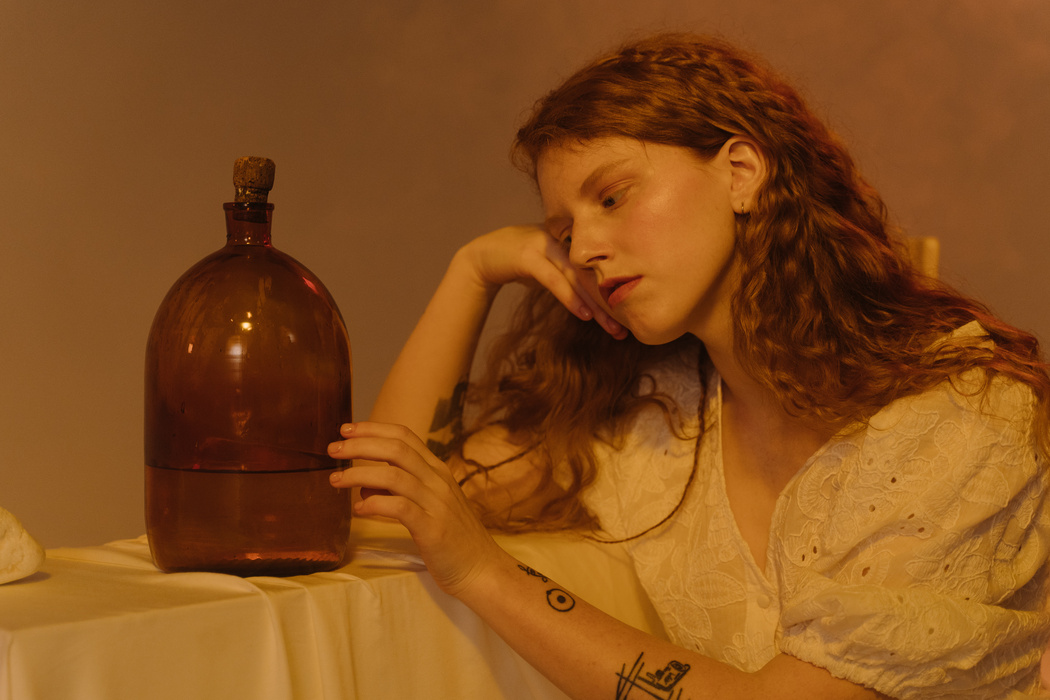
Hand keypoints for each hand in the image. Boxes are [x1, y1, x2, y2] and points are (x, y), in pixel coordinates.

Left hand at [328, 422, 506, 596]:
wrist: (482, 569)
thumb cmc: (452, 538)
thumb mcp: (427, 506)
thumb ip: (398, 491)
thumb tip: (364, 485)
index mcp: (437, 471)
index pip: (404, 436)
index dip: (373, 429)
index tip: (347, 430)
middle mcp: (438, 481)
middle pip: (396, 450)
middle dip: (360, 445)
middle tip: (333, 449)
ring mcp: (437, 503)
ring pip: (393, 476)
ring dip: (359, 474)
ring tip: (336, 481)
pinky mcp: (432, 528)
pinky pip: (400, 508)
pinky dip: (375, 505)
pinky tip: (358, 510)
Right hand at [457, 225, 627, 338]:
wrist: (482, 256)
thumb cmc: (520, 263)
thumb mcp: (551, 268)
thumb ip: (571, 276)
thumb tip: (597, 298)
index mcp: (571, 241)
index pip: (600, 268)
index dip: (614, 293)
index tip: (629, 317)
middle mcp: (561, 239)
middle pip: (592, 273)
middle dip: (610, 302)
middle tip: (626, 327)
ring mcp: (544, 244)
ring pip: (577, 277)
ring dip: (596, 303)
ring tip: (611, 326)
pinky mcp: (527, 255)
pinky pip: (553, 279)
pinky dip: (570, 297)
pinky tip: (584, 314)